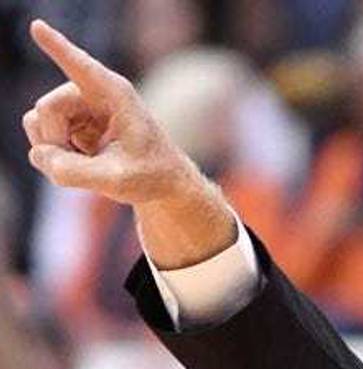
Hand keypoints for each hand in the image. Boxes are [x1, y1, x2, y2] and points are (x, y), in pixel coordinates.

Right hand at [22, 20, 234, 268]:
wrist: (160, 183)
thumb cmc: (150, 176)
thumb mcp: (117, 180)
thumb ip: (74, 171)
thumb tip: (39, 154)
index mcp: (115, 94)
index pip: (80, 66)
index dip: (56, 46)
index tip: (38, 26)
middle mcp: (92, 92)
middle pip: (45, 109)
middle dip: (55, 141)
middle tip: (86, 165)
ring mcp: (77, 105)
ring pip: (37, 122)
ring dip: (54, 150)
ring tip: (89, 163)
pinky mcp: (68, 121)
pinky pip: (41, 138)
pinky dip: (56, 157)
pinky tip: (85, 162)